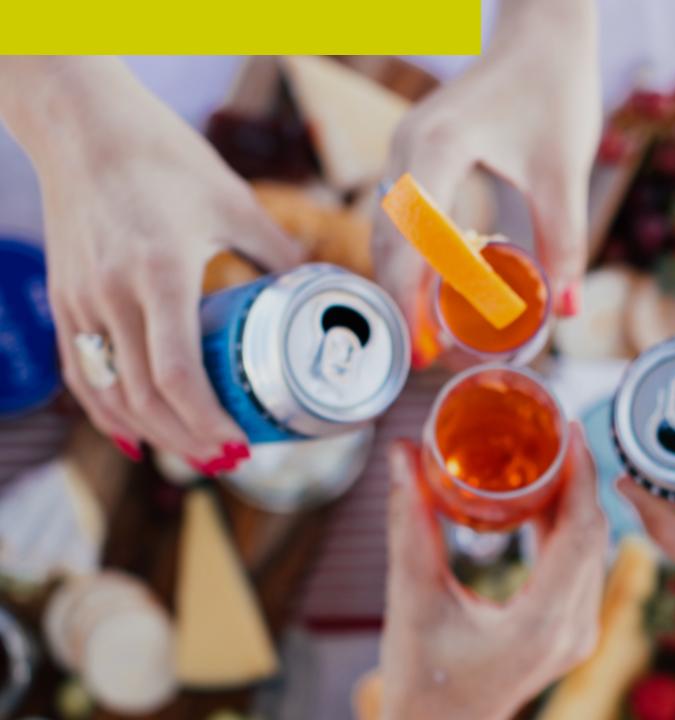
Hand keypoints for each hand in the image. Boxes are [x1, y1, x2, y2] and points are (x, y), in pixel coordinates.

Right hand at [0, 58, 302, 467]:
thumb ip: (275, 249)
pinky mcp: (64, 298)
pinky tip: (134, 432)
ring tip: (193, 453)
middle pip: (145, 398)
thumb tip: (313, 282)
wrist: (82, 123)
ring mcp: (80, 300)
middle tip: (229, 458)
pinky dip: (108, 411)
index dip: (207, 421)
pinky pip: (82, 372)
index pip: (177, 374)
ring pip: (109, 394)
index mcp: (160, 272)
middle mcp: (113, 294)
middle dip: (188, 440)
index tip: (239, 442)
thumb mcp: (232, 200)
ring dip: (152, 434)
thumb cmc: (163, 155)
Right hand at [373, 0, 600, 366]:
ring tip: (426, 333)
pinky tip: (431, 288)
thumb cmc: (555, 89)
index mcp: (438, 146)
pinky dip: (409, 255)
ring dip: (402, 281)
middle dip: (401, 301)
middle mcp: (406, 146)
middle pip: (387, 240)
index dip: (410, 299)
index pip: (410, 239)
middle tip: (423, 356)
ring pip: (386, 230)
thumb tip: (568, 310)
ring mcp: (403, 147)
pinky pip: (398, 215)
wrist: (542, 36)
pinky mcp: (413, 152)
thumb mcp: (564, 170)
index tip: (422, 349)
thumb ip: (565, 241)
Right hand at [379, 425, 606, 719]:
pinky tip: (539, 500)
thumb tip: (404, 454)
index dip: (581, 474)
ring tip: (546, 454)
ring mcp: (576, 634)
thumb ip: (408, 523)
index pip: (581, 531)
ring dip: (573, 501)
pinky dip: (564, 528)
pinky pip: (580, 566)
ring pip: (590, 549)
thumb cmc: (422, 679)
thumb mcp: (412, 598)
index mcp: (541, 621)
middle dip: (578, 477)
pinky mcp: (568, 633)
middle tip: (552, 430)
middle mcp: (572, 628)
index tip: (567, 429)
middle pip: (592, 534)